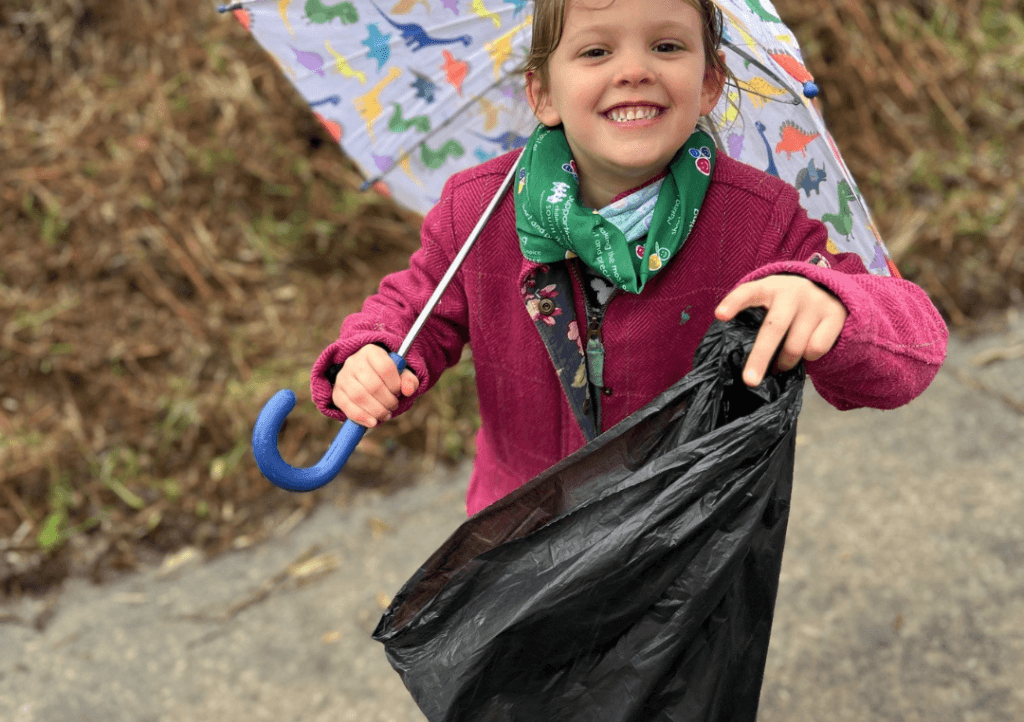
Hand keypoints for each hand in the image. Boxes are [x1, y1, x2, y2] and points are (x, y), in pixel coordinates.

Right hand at [331, 345, 419, 426]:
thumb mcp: (400, 373)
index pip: (385, 368)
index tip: (399, 392)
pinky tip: (372, 422)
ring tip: (385, 415)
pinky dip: (361, 417)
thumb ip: (409, 380)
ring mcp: (343, 376)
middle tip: (393, 406)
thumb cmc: (385, 375)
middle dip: (387, 401)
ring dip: (376, 410)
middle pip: (373, 385)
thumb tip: (408, 390)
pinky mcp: (337, 392)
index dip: (395, 385)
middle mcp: (354, 361)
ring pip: (359, 396)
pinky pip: (346, 407)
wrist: (363, 375)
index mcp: (371, 351)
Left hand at [715, 275, 847, 386]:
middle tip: (749, 381)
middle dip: (760, 357)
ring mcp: (814, 303)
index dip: (733, 303)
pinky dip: (809, 358)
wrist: (829, 291)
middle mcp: (792, 292)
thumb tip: (737, 356)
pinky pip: (816, 349)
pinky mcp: (834, 315)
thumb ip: (755, 319)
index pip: (748, 292)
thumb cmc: (785, 305)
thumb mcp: (769, 303)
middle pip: (773, 328)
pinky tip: (805, 352)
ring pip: (795, 346)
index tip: (720, 316)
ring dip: (784, 363)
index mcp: (768, 288)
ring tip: (779, 366)